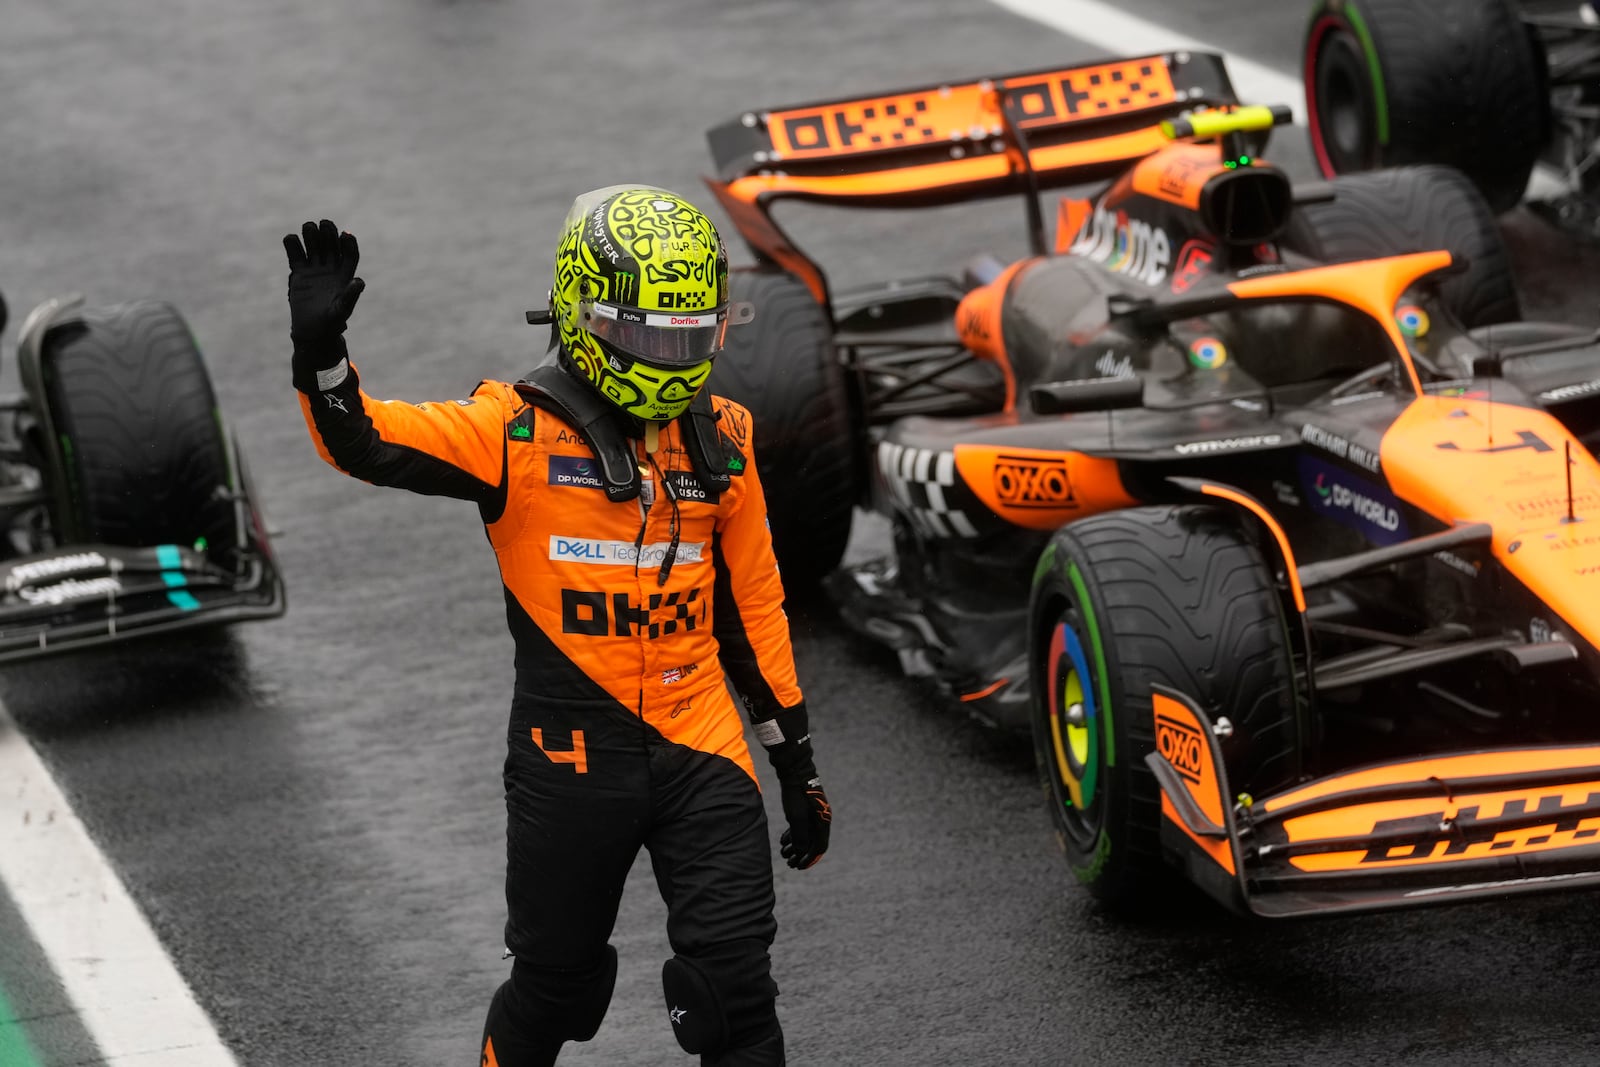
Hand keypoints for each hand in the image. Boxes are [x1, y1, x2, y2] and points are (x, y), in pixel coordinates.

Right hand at [283, 219, 364, 369]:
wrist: (313, 330)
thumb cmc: (332, 322)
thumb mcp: (343, 309)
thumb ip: (351, 295)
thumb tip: (360, 281)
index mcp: (345, 275)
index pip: (350, 254)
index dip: (349, 244)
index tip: (345, 234)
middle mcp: (331, 268)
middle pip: (331, 245)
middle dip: (328, 233)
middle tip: (324, 223)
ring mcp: (314, 268)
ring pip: (314, 245)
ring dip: (311, 234)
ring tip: (309, 227)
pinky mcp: (299, 272)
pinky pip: (295, 254)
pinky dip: (292, 245)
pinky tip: (291, 239)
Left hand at [778, 774, 830, 869]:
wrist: (793, 770)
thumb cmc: (796, 793)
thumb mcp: (796, 816)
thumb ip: (800, 835)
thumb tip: (800, 851)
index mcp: (822, 821)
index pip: (819, 846)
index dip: (809, 859)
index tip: (799, 867)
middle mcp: (820, 819)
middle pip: (813, 842)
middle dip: (801, 855)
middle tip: (789, 863)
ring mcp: (813, 813)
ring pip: (806, 835)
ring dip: (795, 846)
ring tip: (783, 853)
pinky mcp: (805, 808)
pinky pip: (801, 827)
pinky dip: (793, 835)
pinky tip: (783, 841)